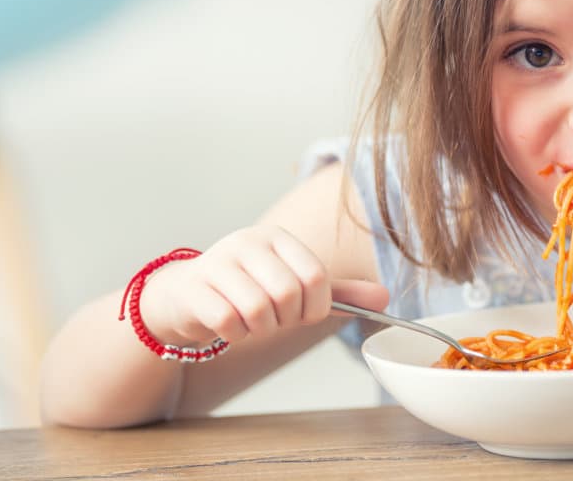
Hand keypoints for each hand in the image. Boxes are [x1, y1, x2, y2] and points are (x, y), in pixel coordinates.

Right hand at [137, 224, 387, 346]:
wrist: (187, 295)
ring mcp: (218, 261)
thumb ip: (339, 292)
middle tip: (274, 320)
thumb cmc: (249, 290)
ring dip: (261, 330)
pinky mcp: (195, 286)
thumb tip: (385, 297)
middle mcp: (248, 242)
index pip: (316, 276)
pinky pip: (228, 322)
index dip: (316, 307)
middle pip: (288, 294)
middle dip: (286, 320)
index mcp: (278, 238)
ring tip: (252, 322)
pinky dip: (236, 335)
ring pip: (258, 309)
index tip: (303, 313)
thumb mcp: (295, 286)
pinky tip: (230, 327)